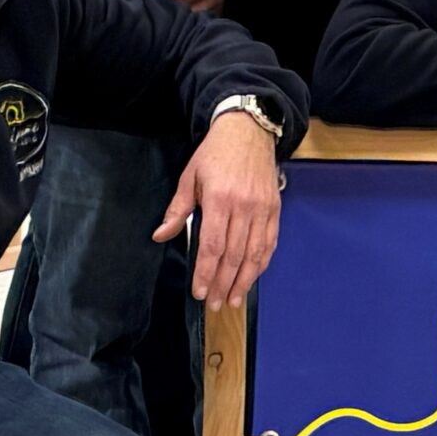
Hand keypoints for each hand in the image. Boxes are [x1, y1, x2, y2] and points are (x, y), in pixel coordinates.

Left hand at [155, 111, 281, 308]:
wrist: (248, 131)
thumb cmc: (215, 154)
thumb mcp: (189, 177)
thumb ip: (177, 210)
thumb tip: (161, 236)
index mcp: (220, 200)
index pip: (212, 246)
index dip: (206, 273)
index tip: (200, 292)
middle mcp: (244, 207)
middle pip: (234, 255)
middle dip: (224, 284)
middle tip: (216, 304)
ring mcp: (263, 209)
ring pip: (254, 253)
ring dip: (245, 280)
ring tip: (235, 299)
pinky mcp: (274, 209)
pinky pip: (270, 242)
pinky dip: (262, 263)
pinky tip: (253, 277)